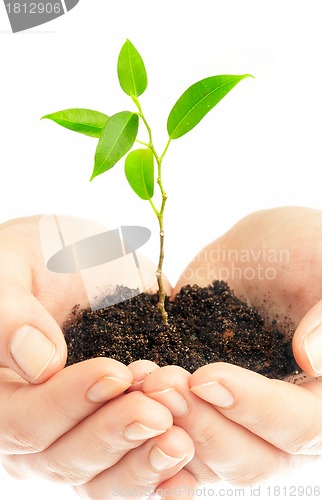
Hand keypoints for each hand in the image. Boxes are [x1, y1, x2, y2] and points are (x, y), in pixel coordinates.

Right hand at [0, 216, 193, 498]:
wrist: (82, 257)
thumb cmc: (38, 256)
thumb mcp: (11, 267)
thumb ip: (9, 312)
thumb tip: (36, 362)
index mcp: (3, 393)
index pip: (24, 421)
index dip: (67, 404)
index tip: (115, 374)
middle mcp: (38, 425)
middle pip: (66, 458)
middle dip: (115, 436)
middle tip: (158, 412)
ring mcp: (81, 430)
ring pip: (102, 477)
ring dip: (143, 464)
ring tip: (182, 441)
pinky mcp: (121, 428)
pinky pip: (134, 470)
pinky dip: (162, 477)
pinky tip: (190, 470)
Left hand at [141, 207, 321, 485]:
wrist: (256, 248)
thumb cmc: (302, 249)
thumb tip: (313, 362)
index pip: (302, 427)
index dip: (256, 409)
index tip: (208, 376)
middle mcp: (284, 417)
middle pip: (252, 458)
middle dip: (203, 424)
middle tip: (162, 383)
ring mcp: (239, 414)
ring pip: (210, 456)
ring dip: (171, 428)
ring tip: (142, 382)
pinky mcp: (202, 404)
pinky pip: (179, 439)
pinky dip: (151, 430)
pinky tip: (129, 400)